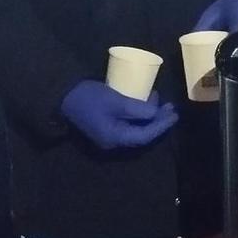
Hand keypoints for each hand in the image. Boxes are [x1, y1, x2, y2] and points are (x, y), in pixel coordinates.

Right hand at [61, 80, 178, 149]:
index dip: (161, 126)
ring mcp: (109, 135)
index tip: (174, 114)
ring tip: (162, 104)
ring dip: (150, 119)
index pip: (145, 136)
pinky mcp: (107, 127)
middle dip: (158, 122)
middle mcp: (113, 141)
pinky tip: (145, 105)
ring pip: (136, 130)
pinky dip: (139, 117)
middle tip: (171, 108)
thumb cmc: (89, 97)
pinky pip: (128, 126)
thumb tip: (156, 113)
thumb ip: (136, 108)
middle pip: (142, 135)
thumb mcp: (115, 100)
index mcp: (115, 137)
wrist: (63, 96)